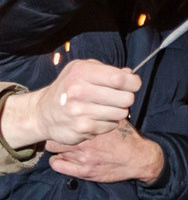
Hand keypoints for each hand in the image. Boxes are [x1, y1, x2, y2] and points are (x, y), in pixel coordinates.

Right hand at [1, 59, 141, 152]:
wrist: (43, 113)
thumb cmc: (69, 88)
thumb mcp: (83, 70)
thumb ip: (107, 71)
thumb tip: (130, 74)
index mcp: (81, 72)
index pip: (120, 79)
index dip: (133, 83)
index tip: (132, 85)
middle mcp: (79, 91)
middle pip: (126, 98)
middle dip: (126, 98)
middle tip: (116, 98)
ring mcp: (79, 111)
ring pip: (122, 113)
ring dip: (117, 112)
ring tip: (103, 108)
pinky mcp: (82, 128)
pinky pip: (111, 126)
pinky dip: (108, 123)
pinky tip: (95, 118)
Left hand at [46, 122, 164, 182]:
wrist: (139, 160)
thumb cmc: (128, 139)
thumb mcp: (116, 121)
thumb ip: (101, 112)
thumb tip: (92, 98)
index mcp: (91, 129)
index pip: (64, 122)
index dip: (62, 121)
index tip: (62, 121)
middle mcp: (84, 144)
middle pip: (54, 137)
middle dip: (56, 136)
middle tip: (61, 134)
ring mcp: (82, 159)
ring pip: (54, 151)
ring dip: (58, 148)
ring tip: (65, 146)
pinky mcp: (83, 172)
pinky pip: (57, 165)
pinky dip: (57, 161)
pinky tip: (64, 158)